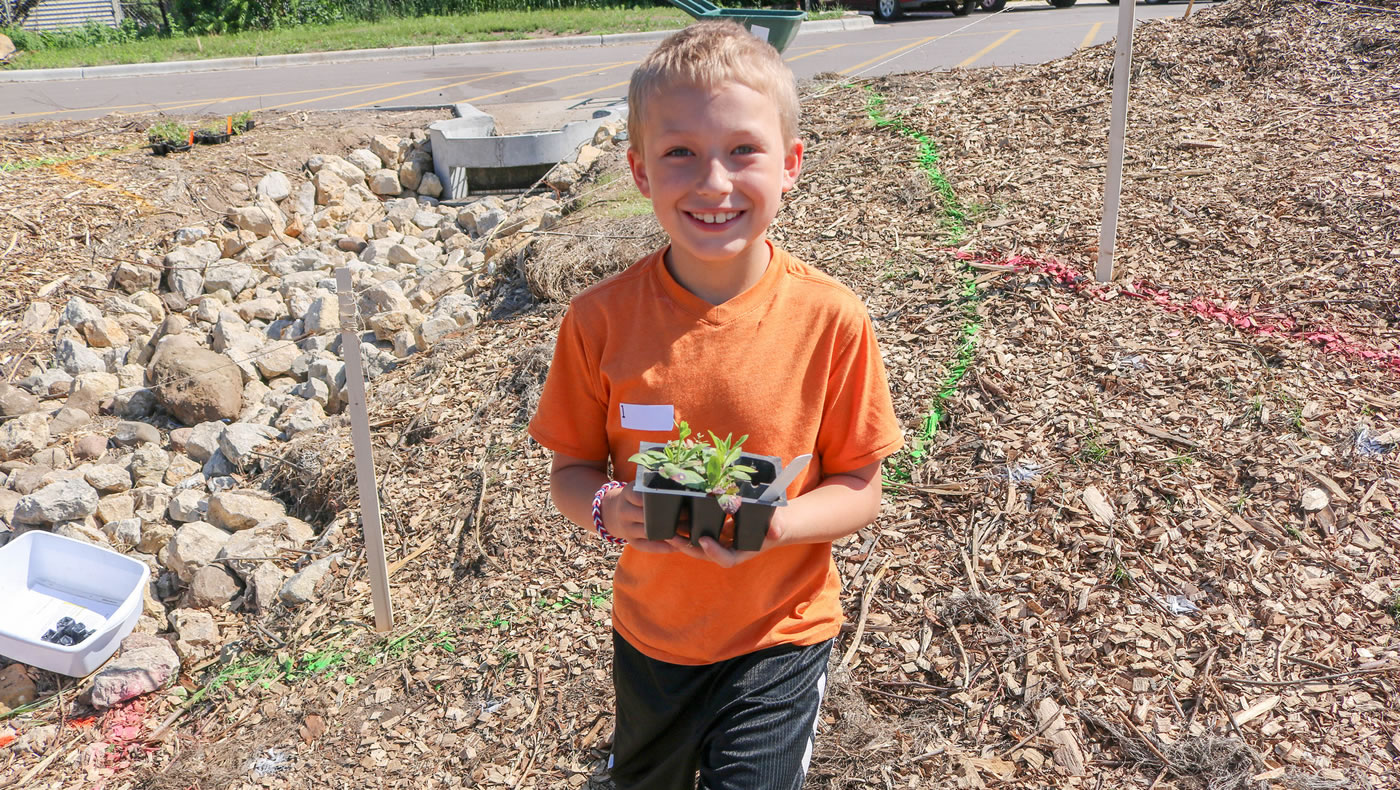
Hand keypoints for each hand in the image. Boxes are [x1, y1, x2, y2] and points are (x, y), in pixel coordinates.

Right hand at [601, 484, 681, 553]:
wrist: (617, 512)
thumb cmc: (638, 498)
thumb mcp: (640, 487)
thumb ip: (656, 486)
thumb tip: (682, 488)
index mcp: (627, 494)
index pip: (643, 494)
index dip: (660, 497)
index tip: (679, 497)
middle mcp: (624, 511)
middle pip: (647, 515)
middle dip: (668, 516)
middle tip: (688, 514)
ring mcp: (626, 528)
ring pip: (649, 532)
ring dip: (668, 533)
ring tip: (687, 531)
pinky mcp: (631, 542)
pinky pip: (648, 547)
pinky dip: (664, 547)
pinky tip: (678, 545)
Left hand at [665, 508, 788, 567]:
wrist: (774, 523)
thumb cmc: (776, 524)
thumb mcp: (778, 523)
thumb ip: (776, 526)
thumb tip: (776, 532)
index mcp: (742, 552)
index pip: (726, 559)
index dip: (714, 552)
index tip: (704, 541)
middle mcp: (729, 550)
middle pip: (705, 554)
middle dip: (689, 547)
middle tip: (673, 537)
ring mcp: (720, 543)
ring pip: (698, 545)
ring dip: (682, 539)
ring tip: (666, 530)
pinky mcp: (715, 533)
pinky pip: (698, 534)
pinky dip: (686, 529)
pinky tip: (673, 519)